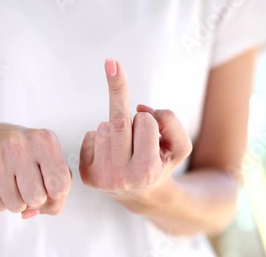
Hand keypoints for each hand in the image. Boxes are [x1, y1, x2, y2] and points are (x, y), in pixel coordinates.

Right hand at [0, 124, 71, 218]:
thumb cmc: (32, 157)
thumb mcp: (53, 167)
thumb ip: (56, 198)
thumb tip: (29, 213)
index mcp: (45, 140)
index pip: (60, 186)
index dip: (57, 193)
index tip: (50, 182)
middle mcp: (20, 144)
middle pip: (37, 198)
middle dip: (36, 199)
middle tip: (31, 183)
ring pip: (16, 206)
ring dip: (19, 202)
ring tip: (16, 183)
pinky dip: (3, 202)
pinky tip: (2, 184)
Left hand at [79, 59, 191, 204]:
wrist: (140, 194)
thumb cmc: (159, 165)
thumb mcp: (178, 147)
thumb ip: (170, 122)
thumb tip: (140, 108)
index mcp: (146, 171)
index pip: (145, 121)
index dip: (150, 119)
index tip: (152, 128)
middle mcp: (121, 177)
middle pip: (119, 122)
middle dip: (121, 100)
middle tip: (114, 71)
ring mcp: (101, 177)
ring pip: (104, 127)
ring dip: (115, 129)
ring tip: (125, 147)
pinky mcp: (86, 174)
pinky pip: (89, 136)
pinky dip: (100, 138)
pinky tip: (111, 154)